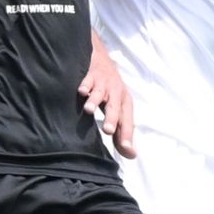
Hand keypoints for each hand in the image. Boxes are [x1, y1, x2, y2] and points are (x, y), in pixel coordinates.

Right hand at [79, 33, 134, 157]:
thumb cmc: (111, 91)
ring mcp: (103, 82)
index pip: (127, 121)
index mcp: (124, 103)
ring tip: (89, 109)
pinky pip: (88, 79)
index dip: (127, 135)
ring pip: (100, 92)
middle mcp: (116, 92)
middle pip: (115, 107)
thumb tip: (131, 155)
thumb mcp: (119, 110)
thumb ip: (122, 134)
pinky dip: (85, 84)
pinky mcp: (91, 73)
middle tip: (108, 131)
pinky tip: (81, 91)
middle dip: (112, 118)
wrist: (101, 58)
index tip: (128, 150)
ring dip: (95, 100)